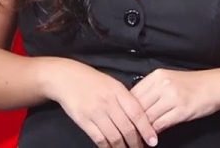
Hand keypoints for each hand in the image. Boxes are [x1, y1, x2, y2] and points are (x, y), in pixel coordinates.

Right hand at [44, 59, 158, 147]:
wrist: (66, 78)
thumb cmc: (92, 81)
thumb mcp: (112, 83)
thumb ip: (126, 98)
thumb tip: (141, 117)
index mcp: (118, 91)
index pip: (137, 113)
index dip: (147, 129)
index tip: (153, 141)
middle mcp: (108, 102)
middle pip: (127, 128)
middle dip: (136, 143)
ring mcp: (95, 112)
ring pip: (114, 137)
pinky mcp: (83, 121)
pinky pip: (99, 139)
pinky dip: (107, 147)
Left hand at [129, 68, 219, 133]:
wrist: (215, 86)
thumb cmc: (191, 85)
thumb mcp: (168, 81)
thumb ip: (152, 91)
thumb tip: (133, 106)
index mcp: (156, 76)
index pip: (133, 94)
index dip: (126, 110)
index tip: (122, 120)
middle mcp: (162, 85)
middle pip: (138, 107)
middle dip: (132, 122)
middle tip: (126, 133)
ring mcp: (172, 97)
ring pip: (148, 117)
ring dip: (142, 130)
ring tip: (137, 138)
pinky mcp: (182, 110)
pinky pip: (161, 124)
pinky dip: (154, 132)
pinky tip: (151, 137)